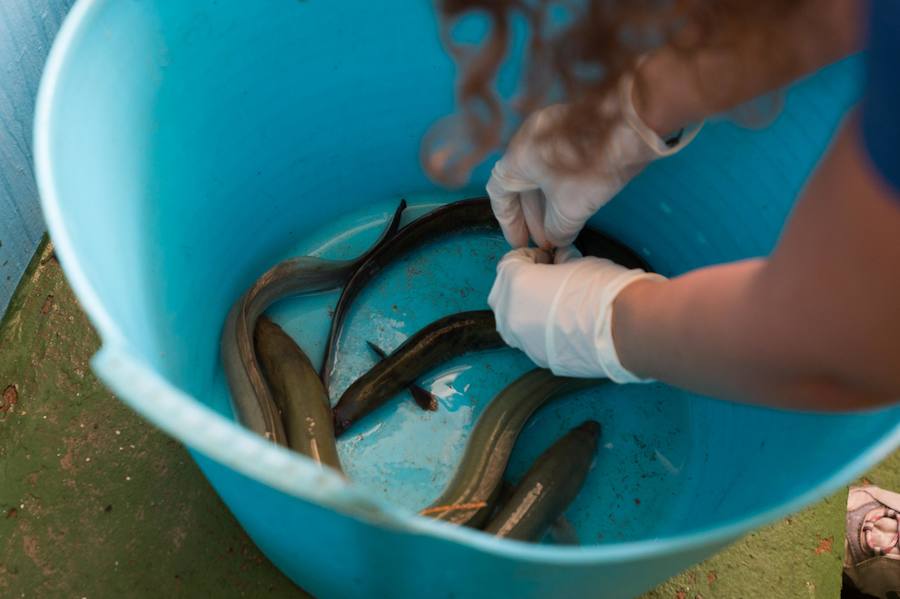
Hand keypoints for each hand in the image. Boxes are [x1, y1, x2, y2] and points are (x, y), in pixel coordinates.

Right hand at [487, 74, 698, 248]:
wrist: (633, 128)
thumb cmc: (594, 167)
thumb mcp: (571, 209)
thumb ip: (558, 230)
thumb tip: (557, 238)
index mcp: (517, 156)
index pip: (499, 194)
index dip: (509, 222)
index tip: (520, 242)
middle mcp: (528, 139)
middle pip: (521, 186)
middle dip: (532, 217)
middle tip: (543, 241)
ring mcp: (551, 130)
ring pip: (541, 175)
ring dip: (548, 205)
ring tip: (559, 230)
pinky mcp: (574, 128)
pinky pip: (557, 163)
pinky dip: (560, 187)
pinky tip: (573, 208)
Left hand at [488, 246, 664, 381]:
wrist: (623, 330)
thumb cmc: (602, 291)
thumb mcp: (579, 262)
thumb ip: (560, 260)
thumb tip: (560, 260)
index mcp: (515, 283)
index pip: (509, 262)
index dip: (530, 256)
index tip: (547, 258)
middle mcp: (510, 314)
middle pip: (502, 293)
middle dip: (519, 284)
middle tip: (545, 279)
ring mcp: (522, 340)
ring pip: (511, 320)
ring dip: (525, 309)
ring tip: (553, 303)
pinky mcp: (538, 358)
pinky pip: (529, 339)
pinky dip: (538, 330)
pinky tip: (562, 325)